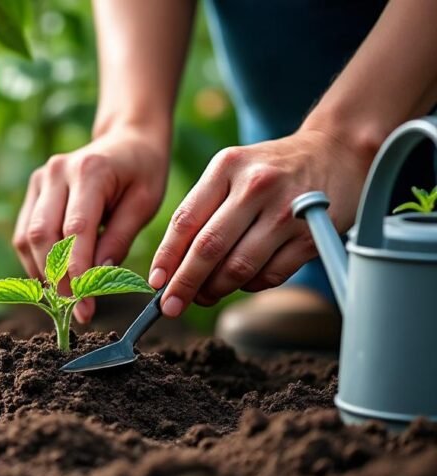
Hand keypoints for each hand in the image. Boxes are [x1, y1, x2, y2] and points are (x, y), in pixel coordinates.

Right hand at [13, 126, 168, 322]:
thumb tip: (97, 280)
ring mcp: (41, 179)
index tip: (86, 308)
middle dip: (56, 279)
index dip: (77, 273)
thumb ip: (119, 239)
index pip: (75, 230)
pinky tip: (56, 279)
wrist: (127, 140)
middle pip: (42, 235)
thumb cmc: (142, 173)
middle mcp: (58, 171)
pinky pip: (24, 234)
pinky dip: (36, 261)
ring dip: (43, 273)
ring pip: (27, 237)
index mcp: (90, 170)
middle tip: (75, 311)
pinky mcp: (34, 190)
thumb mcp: (145, 204)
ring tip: (66, 299)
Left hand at [150, 128, 371, 316]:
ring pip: (238, 267)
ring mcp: (287, 211)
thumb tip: (173, 265)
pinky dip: (250, 286)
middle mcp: (256, 186)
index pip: (186, 220)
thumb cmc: (272, 168)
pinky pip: (270, 275)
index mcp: (227, 167)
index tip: (155, 282)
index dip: (167, 257)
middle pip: (209, 248)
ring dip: (216, 290)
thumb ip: (203, 209)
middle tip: (170, 306)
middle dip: (184, 284)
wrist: (337, 151)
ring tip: (205, 295)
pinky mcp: (311, 236)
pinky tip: (243, 282)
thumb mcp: (233, 170)